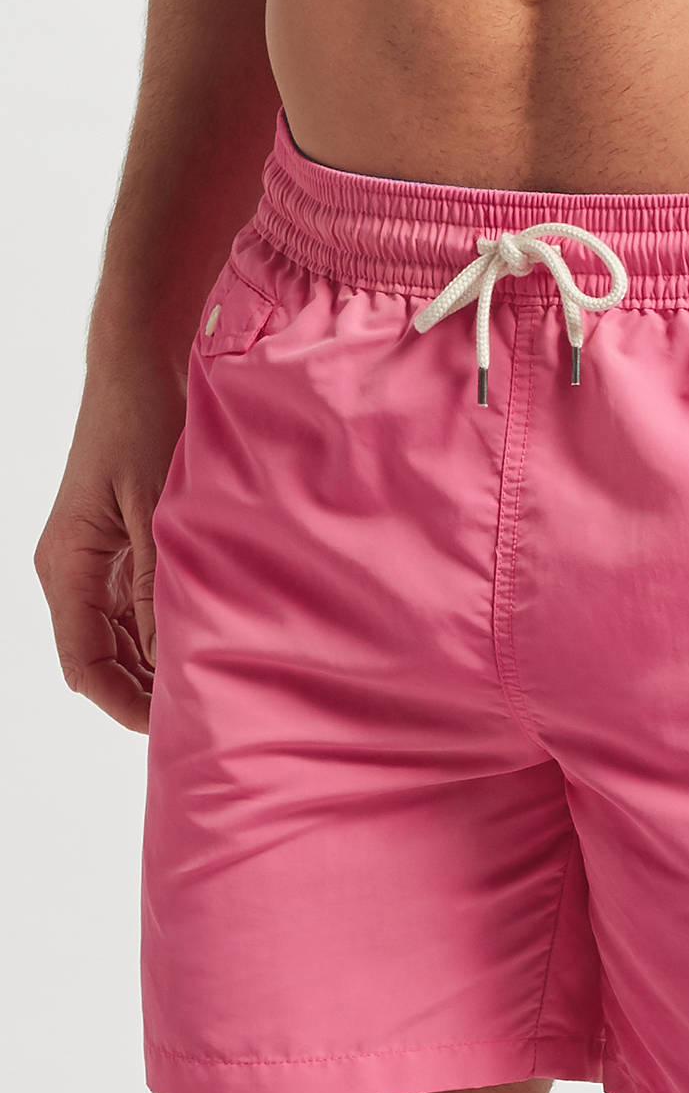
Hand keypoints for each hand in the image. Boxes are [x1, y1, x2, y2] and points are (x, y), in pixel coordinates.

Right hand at [34, 367, 183, 733]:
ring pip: (123, 642)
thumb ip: (160, 587)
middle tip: (210, 713)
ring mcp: (99, 563)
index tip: (176, 730)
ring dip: (160, 665)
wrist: (144, 363)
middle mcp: (74, 573)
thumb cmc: (146, 423)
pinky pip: (140, 611)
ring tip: (217, 682)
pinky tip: (211, 639)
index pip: (86, 666)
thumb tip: (170, 660)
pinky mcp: (124, 549)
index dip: (126, 707)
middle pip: (103, 662)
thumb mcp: (157, 512)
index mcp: (68, 568)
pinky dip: (168, 632)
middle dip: (146, 693)